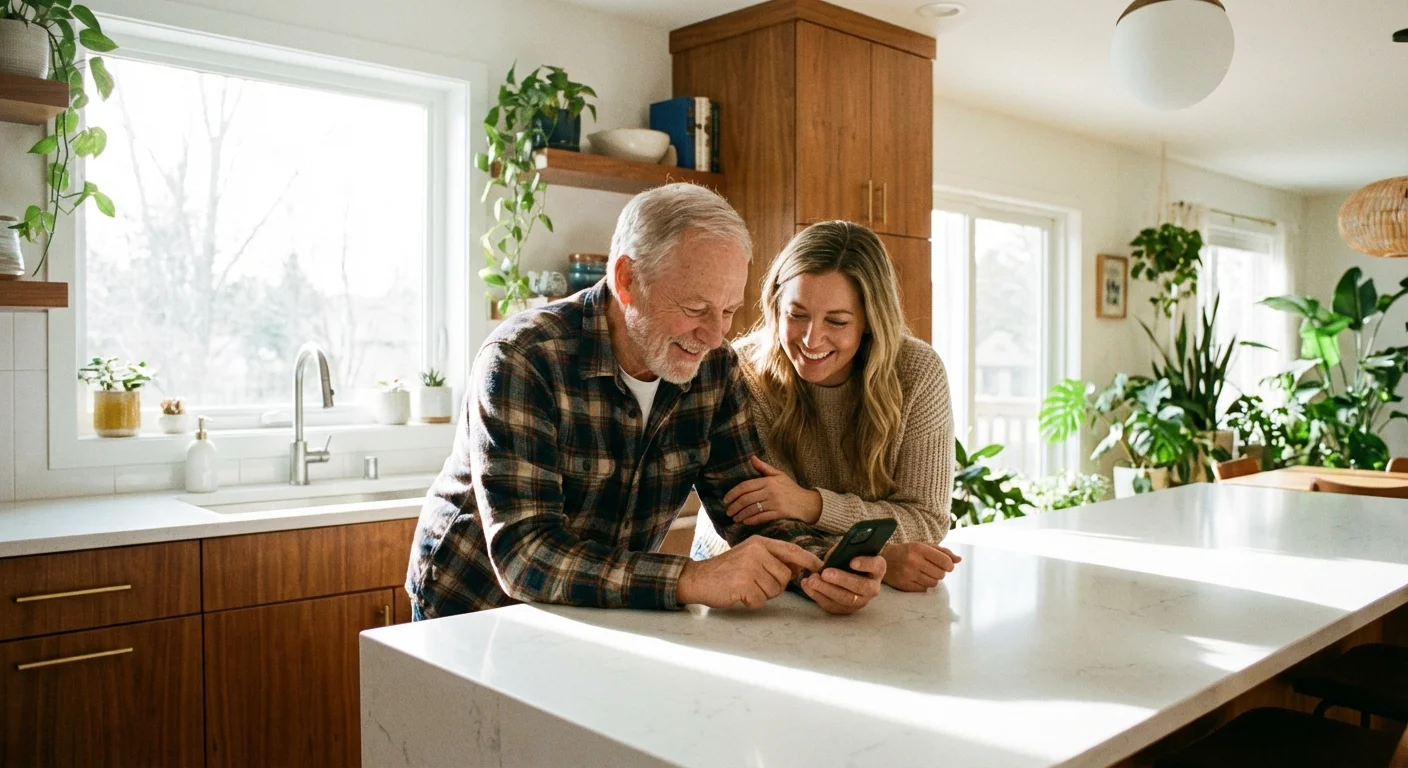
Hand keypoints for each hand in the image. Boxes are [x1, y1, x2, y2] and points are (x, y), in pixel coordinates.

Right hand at [677, 535, 822, 608]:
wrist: (697, 578)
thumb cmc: (725, 570)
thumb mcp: (749, 555)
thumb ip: (771, 559)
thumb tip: (797, 568)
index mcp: (759, 543)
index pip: (791, 550)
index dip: (808, 560)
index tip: (821, 567)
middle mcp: (756, 552)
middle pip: (785, 576)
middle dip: (774, 585)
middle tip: (753, 582)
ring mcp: (750, 567)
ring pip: (774, 590)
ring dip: (762, 594)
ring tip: (744, 586)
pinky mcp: (743, 583)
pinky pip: (760, 600)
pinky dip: (750, 602)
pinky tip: (738, 594)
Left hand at [723, 457, 822, 525]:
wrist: (807, 503)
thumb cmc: (791, 488)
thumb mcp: (779, 475)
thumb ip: (764, 468)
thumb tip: (752, 458)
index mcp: (768, 481)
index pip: (745, 486)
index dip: (733, 493)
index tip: (725, 500)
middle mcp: (770, 491)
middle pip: (746, 499)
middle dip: (734, 506)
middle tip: (728, 511)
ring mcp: (775, 503)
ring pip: (752, 509)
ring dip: (741, 515)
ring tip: (734, 518)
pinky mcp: (780, 513)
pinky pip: (762, 517)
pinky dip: (751, 520)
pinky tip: (745, 522)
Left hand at [801, 552, 884, 614]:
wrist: (849, 573)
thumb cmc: (849, 558)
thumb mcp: (850, 551)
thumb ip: (844, 551)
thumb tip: (833, 555)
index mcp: (877, 569)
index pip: (876, 566)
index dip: (865, 564)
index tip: (852, 562)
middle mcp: (873, 587)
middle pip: (861, 586)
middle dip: (841, 580)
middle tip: (825, 573)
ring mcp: (861, 601)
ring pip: (846, 599)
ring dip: (826, 590)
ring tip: (812, 580)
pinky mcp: (847, 609)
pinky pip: (832, 606)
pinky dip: (817, 595)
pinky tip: (807, 585)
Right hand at [881, 542, 960, 591]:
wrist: (883, 559)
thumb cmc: (908, 551)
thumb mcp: (924, 546)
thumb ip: (942, 552)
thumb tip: (959, 560)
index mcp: (919, 548)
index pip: (945, 561)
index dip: (949, 565)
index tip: (947, 565)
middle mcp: (913, 561)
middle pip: (941, 574)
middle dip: (940, 572)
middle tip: (932, 568)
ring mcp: (908, 574)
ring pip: (934, 583)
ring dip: (932, 579)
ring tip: (924, 573)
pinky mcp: (904, 585)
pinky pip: (924, 589)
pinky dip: (924, 585)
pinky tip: (917, 578)